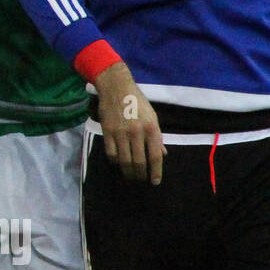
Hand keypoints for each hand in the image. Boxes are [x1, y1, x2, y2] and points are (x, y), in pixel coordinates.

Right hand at [94, 62, 164, 183]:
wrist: (116, 88)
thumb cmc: (137, 102)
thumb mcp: (152, 117)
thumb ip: (157, 137)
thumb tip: (162, 154)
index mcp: (151, 128)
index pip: (155, 156)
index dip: (156, 172)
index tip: (155, 182)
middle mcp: (137, 132)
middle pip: (139, 161)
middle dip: (141, 175)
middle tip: (141, 181)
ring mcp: (121, 133)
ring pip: (124, 160)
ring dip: (128, 172)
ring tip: (130, 177)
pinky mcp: (107, 132)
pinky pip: (111, 153)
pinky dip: (115, 161)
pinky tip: (118, 164)